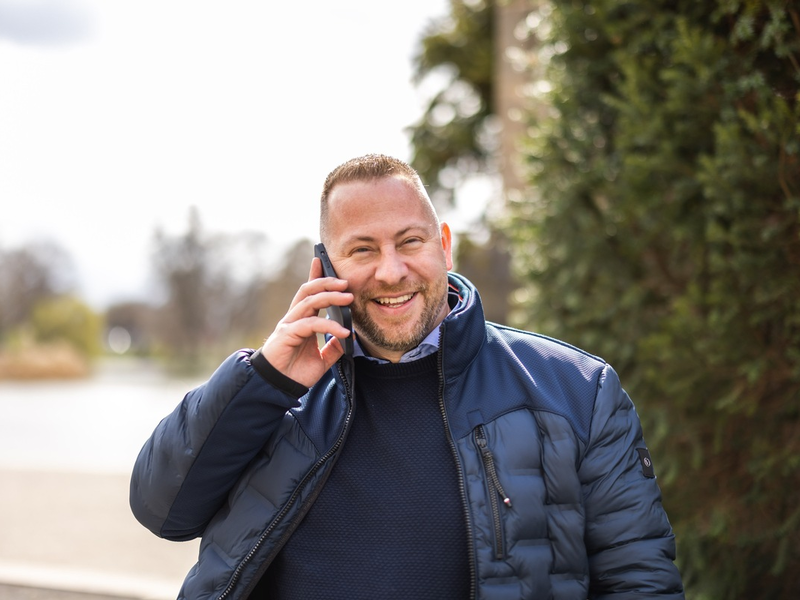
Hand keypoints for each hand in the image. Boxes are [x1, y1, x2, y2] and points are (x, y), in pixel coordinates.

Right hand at [259, 257, 352, 387]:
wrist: (278, 388)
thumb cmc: (295, 372)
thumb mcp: (321, 359)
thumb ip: (333, 348)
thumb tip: (347, 338)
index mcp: (301, 321)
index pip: (308, 293)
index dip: (315, 276)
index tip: (322, 261)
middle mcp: (293, 318)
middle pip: (308, 291)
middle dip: (326, 282)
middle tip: (345, 281)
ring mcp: (289, 325)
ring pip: (309, 302)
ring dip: (330, 297)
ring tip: (349, 298)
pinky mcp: (287, 334)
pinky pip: (311, 324)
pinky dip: (329, 326)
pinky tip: (343, 332)